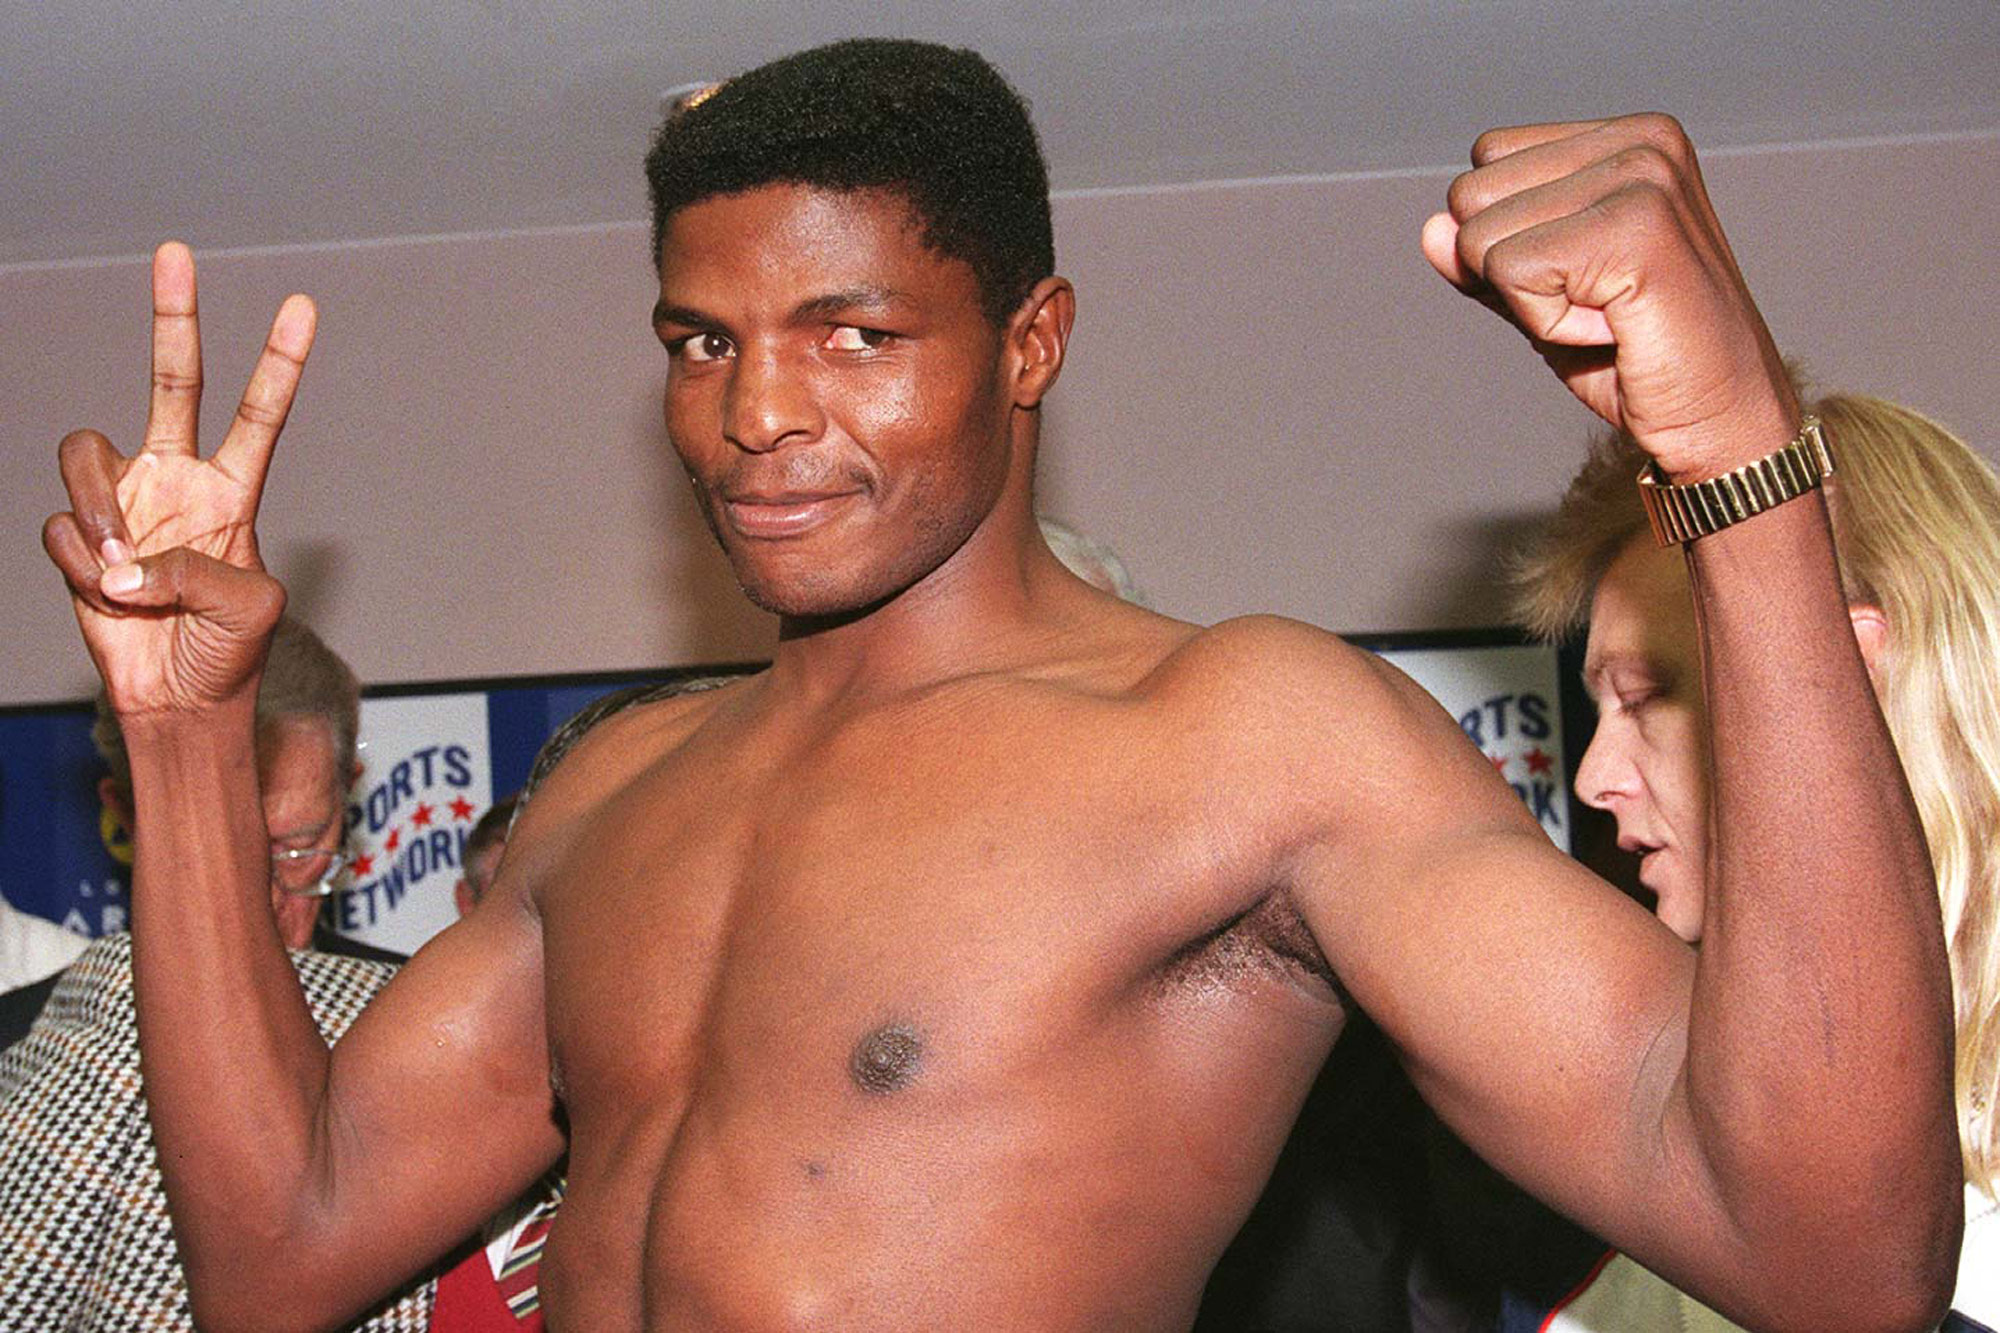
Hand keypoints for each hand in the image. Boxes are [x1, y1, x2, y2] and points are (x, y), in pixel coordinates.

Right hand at [43, 242, 316, 717]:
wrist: (177, 700)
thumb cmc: (227, 653)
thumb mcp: (246, 608)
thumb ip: (198, 568)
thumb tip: (127, 556)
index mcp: (234, 490)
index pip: (261, 414)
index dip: (279, 362)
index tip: (302, 306)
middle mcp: (177, 479)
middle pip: (174, 380)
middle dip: (175, 316)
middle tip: (178, 251)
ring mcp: (124, 500)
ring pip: (85, 456)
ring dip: (96, 515)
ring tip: (126, 579)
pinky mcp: (79, 534)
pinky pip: (62, 530)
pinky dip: (83, 570)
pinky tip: (109, 598)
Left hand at [1421, 114, 1796, 478]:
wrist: (1719, 418)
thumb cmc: (1636, 357)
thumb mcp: (1540, 297)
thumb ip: (1485, 257)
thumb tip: (1432, 228)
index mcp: (1627, 136)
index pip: (1486, 162)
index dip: (1511, 240)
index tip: (1588, 277)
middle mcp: (1641, 140)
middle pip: (1471, 196)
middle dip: (1512, 272)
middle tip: (1597, 303)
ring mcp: (1644, 176)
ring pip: (1481, 238)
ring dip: (1532, 301)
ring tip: (1609, 315)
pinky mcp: (1637, 226)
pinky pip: (1511, 273)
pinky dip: (1547, 323)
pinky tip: (1614, 328)